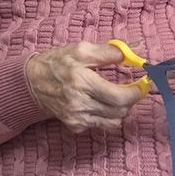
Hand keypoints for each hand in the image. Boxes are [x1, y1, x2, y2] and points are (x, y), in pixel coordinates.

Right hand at [26, 41, 144, 132]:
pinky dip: (106, 116)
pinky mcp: (74, 126)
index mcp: (81, 81)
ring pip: (113, 122)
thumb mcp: (81, 49)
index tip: (142, 84)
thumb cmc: (58, 62)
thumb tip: (134, 52)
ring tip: (116, 96)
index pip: (119, 97)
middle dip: (131, 100)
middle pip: (119, 111)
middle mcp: (79, 103)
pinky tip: (100, 104)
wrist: (32, 82)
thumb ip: (109, 51)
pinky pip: (100, 125)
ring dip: (121, 110)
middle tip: (131, 88)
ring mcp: (76, 117)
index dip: (136, 92)